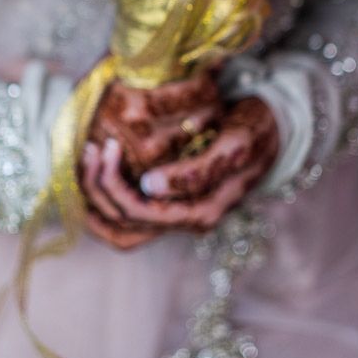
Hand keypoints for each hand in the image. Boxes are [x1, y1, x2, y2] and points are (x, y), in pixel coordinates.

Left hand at [80, 76, 277, 249]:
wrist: (270, 131)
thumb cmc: (252, 131)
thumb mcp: (234, 144)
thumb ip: (199, 170)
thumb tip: (151, 187)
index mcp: (202, 211)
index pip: (141, 211)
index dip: (115, 183)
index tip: (105, 145)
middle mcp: (186, 220)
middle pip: (125, 222)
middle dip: (99, 187)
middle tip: (90, 147)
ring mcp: (176, 215)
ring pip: (121, 226)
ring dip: (96, 198)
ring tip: (86, 157)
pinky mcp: (169, 205)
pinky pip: (126, 221)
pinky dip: (102, 203)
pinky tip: (91, 175)